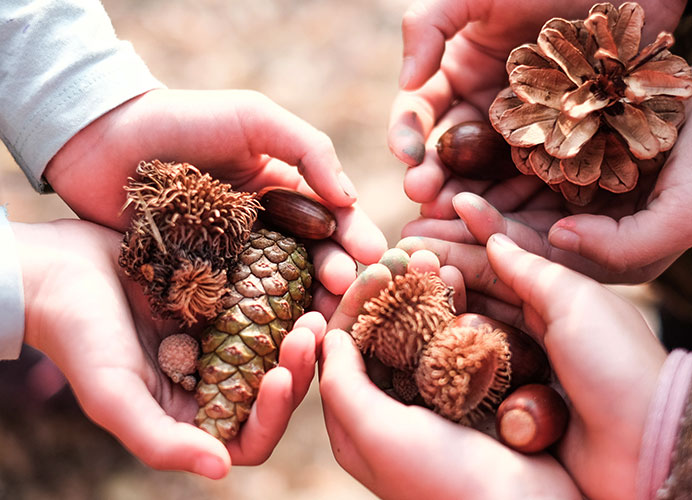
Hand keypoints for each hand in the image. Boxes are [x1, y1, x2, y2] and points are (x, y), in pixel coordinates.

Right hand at [13, 219, 326, 477]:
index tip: (279, 376)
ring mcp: (224, 338)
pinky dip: (286, 294)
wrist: (59, 268)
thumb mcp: (112, 395)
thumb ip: (161, 440)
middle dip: (297, 365)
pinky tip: (299, 275)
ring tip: (312, 302)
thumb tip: (221, 470)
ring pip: (279, 344)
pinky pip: (268, 302)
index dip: (273, 415)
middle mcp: (215, 379)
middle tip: (310, 328)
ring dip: (298, 329)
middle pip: (274, 388)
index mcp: (193, 413)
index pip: (250, 436)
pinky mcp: (226, 299)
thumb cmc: (78, 336)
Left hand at [44, 89, 387, 308]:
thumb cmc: (183, 120)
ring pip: (281, 290)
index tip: (373, 258)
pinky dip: (259, 321)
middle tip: (346, 292)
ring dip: (305, 305)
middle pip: (313, 262)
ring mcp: (234, 260)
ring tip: (319, 318)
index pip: (334, 220)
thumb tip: (350, 199)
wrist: (103, 140)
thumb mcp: (255, 118)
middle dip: (337, 277)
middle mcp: (266, 231)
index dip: (356, 239)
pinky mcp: (200, 283)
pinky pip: (236, 306)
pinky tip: (275, 334)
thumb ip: (309, 150)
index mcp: (285, 193)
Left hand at [319, 249, 580, 499]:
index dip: (350, 306)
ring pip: (420, 333)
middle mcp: (391, 411)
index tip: (371, 268)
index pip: (341, 351)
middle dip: (389, 293)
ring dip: (424, 295)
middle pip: (380, 337)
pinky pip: (456, 343)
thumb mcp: (378, 436)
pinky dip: (457, 311)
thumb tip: (326, 336)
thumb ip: (344, 387)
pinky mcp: (471, 395)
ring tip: (436, 260)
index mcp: (358, 423)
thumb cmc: (444, 483)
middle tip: (406, 254)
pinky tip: (462, 282)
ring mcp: (433, 402)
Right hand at [389, 0, 685, 204]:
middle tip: (423, 197)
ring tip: (459, 213)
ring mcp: (524, 131)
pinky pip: (538, 174)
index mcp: (457, 77)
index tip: (407, 157)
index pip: (419, 114)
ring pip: (489, 172)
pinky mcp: (562, 143)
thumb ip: (428, 27)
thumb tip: (405, 82)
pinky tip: (510, 212)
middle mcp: (485, 109)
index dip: (406, 136)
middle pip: (449, 153)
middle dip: (432, 177)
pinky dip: (523, 196)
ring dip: (469, 195)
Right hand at [396, 234, 667, 499]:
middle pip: (480, 288)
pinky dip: (445, 346)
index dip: (464, 238)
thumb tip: (494, 238)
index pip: (501, 259)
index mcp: (560, 295)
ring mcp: (522, 363)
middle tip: (401, 249)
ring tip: (404, 280)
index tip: (426, 224)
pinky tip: (418, 328)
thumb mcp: (578, 301)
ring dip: (439, 301)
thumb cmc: (615, 363)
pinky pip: (468, 366)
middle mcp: (537, 325)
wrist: (640, 443)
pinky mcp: (508, 398)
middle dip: (441, 265)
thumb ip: (532, 269)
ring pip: (470, 323)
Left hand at [403, 52, 691, 282]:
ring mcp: (576, 198)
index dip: (478, 260)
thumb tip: (558, 244)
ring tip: (415, 201)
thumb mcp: (684, 213)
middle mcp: (583, 234)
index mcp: (603, 258)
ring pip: (507, 205)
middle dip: (457, 239)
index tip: (429, 254)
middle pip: (508, 241)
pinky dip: (486, 168)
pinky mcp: (574, 163)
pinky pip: (521, 168)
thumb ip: (626, 245)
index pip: (530, 267)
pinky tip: (448, 164)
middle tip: (404, 237)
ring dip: (461, 205)